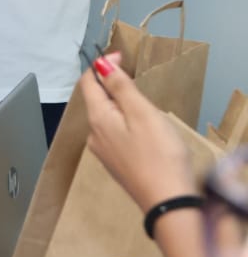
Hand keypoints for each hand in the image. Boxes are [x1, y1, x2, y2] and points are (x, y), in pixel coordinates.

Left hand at [80, 51, 195, 213]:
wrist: (168, 201)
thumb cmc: (159, 155)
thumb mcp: (142, 113)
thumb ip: (121, 87)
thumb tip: (101, 64)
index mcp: (98, 118)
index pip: (88, 83)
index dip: (101, 66)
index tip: (120, 55)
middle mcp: (94, 134)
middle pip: (96, 99)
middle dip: (110, 83)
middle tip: (131, 73)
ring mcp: (104, 151)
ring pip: (106, 117)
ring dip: (118, 103)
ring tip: (139, 100)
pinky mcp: (117, 163)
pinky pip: (114, 133)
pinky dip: (123, 121)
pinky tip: (141, 127)